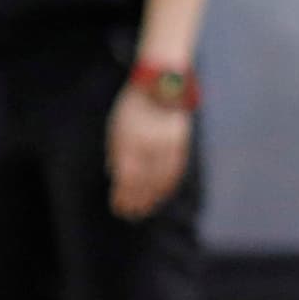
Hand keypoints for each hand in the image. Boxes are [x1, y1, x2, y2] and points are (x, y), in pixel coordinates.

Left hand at [107, 86, 189, 218]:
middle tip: (130, 215)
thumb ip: (117, 153)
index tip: (118, 207)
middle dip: (137, 201)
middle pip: (144, 182)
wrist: (162, 85)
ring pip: (161, 179)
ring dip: (153, 198)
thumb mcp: (117, 128)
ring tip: (144, 210)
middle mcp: (151, 144)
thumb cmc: (134, 109)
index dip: (124, 196)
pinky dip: (167, 186)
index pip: (127, 177)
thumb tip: (117, 178)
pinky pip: (175, 171)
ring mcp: (168, 144)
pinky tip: (161, 195)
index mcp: (131, 140)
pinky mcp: (181, 144)